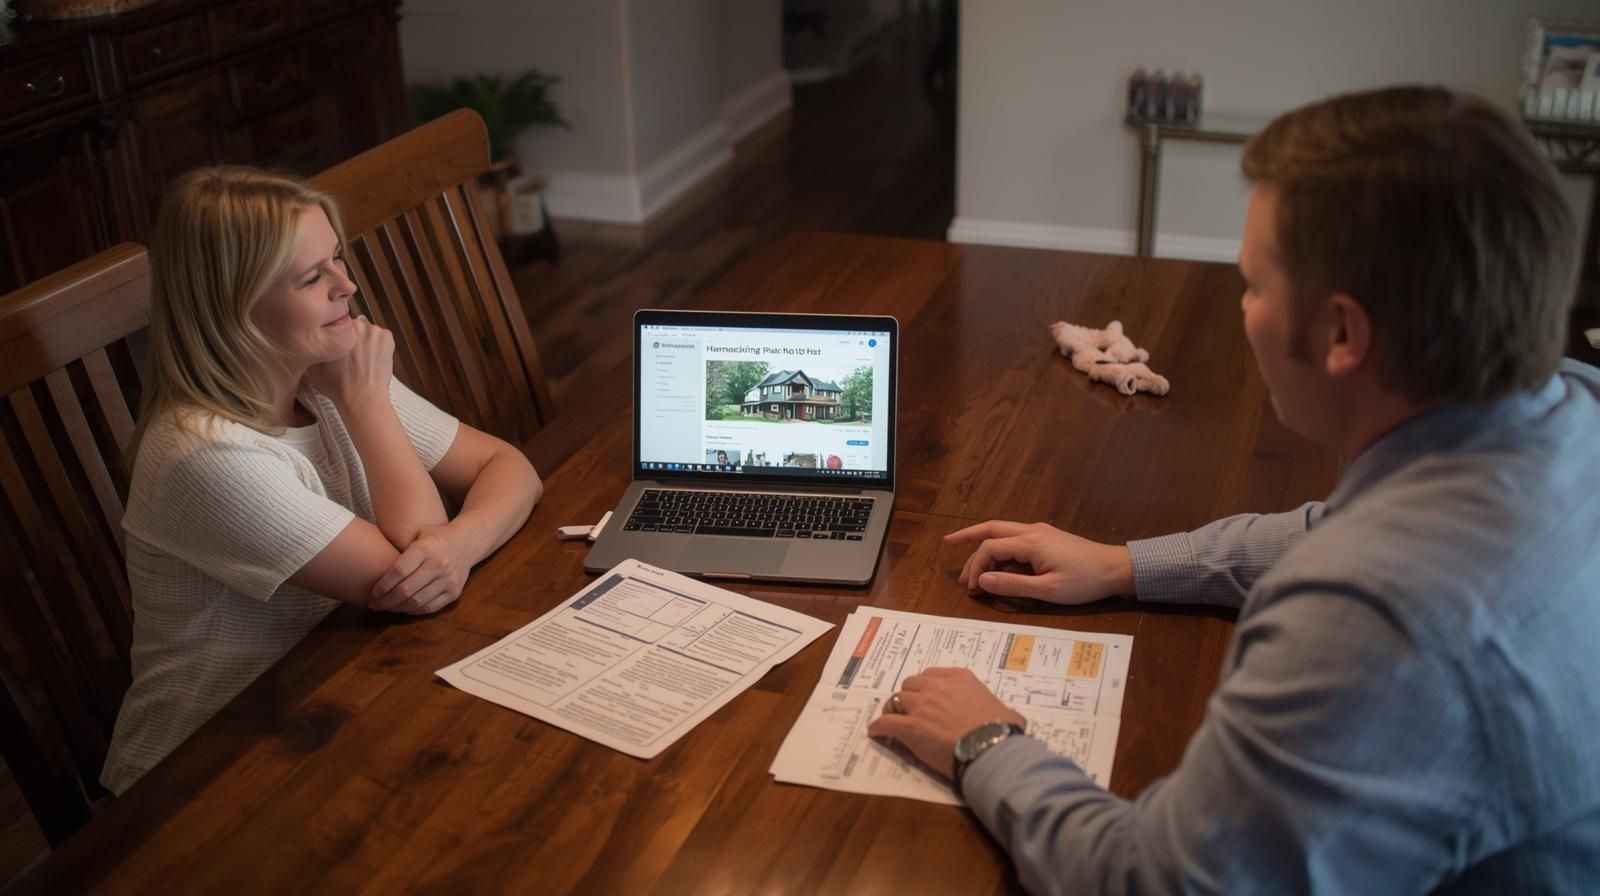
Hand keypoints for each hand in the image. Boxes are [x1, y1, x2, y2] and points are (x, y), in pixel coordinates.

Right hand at [306, 316, 393, 409]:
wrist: (363, 399)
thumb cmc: (338, 386)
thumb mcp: (313, 366)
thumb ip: (313, 346)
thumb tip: (310, 337)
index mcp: (336, 328)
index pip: (336, 320)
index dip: (336, 332)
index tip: (337, 343)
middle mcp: (356, 324)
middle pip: (353, 324)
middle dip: (351, 335)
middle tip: (348, 353)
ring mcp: (374, 330)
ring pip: (367, 329)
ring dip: (365, 339)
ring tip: (361, 358)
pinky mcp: (388, 338)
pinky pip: (381, 335)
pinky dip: (378, 344)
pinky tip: (372, 358)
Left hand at [370, 523, 472, 614]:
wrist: (467, 541)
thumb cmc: (434, 537)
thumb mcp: (417, 533)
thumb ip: (398, 546)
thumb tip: (371, 564)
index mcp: (426, 547)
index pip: (398, 571)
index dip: (383, 585)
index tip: (372, 592)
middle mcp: (439, 564)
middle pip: (405, 589)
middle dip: (386, 601)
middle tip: (374, 604)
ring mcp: (449, 579)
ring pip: (417, 601)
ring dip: (397, 608)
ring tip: (386, 608)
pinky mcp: (455, 592)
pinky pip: (430, 607)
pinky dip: (414, 611)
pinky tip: (404, 609)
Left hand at [864, 668, 1026, 779]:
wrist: (990, 749)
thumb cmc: (1003, 732)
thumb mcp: (1009, 714)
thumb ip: (1004, 711)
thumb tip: (1011, 719)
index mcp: (961, 679)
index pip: (934, 674)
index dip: (928, 686)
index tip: (927, 695)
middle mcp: (937, 687)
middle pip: (912, 684)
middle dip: (910, 695)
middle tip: (911, 708)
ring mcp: (921, 706)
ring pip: (897, 699)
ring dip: (895, 709)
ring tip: (893, 718)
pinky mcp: (910, 727)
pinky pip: (886, 722)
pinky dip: (879, 727)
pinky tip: (876, 732)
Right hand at [945, 520, 1132, 603]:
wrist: (1117, 569)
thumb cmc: (1084, 582)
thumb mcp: (1047, 590)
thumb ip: (1012, 585)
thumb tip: (982, 581)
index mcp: (1030, 542)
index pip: (990, 548)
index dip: (976, 567)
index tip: (972, 589)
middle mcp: (1032, 531)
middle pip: (991, 529)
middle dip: (968, 538)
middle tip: (948, 546)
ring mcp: (1041, 532)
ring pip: (1003, 531)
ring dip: (984, 543)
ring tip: (971, 563)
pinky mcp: (1048, 537)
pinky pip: (1015, 537)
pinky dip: (1000, 546)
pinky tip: (996, 561)